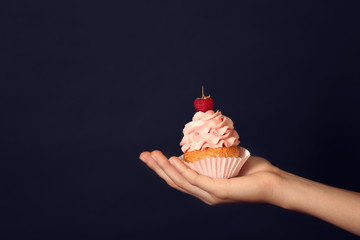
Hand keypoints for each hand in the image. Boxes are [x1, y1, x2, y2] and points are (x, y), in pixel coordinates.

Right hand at [139, 150, 281, 204]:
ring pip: (180, 181)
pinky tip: (171, 159)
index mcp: (205, 188)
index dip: (162, 168)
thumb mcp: (228, 159)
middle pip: (174, 181)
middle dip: (157, 168)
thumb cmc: (254, 170)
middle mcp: (204, 194)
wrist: (273, 182)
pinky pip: (195, 179)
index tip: (151, 155)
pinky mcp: (217, 191)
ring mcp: (210, 194)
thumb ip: (214, 154)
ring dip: (164, 167)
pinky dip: (181, 169)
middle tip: (143, 154)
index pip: (179, 179)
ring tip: (152, 155)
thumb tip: (204, 138)